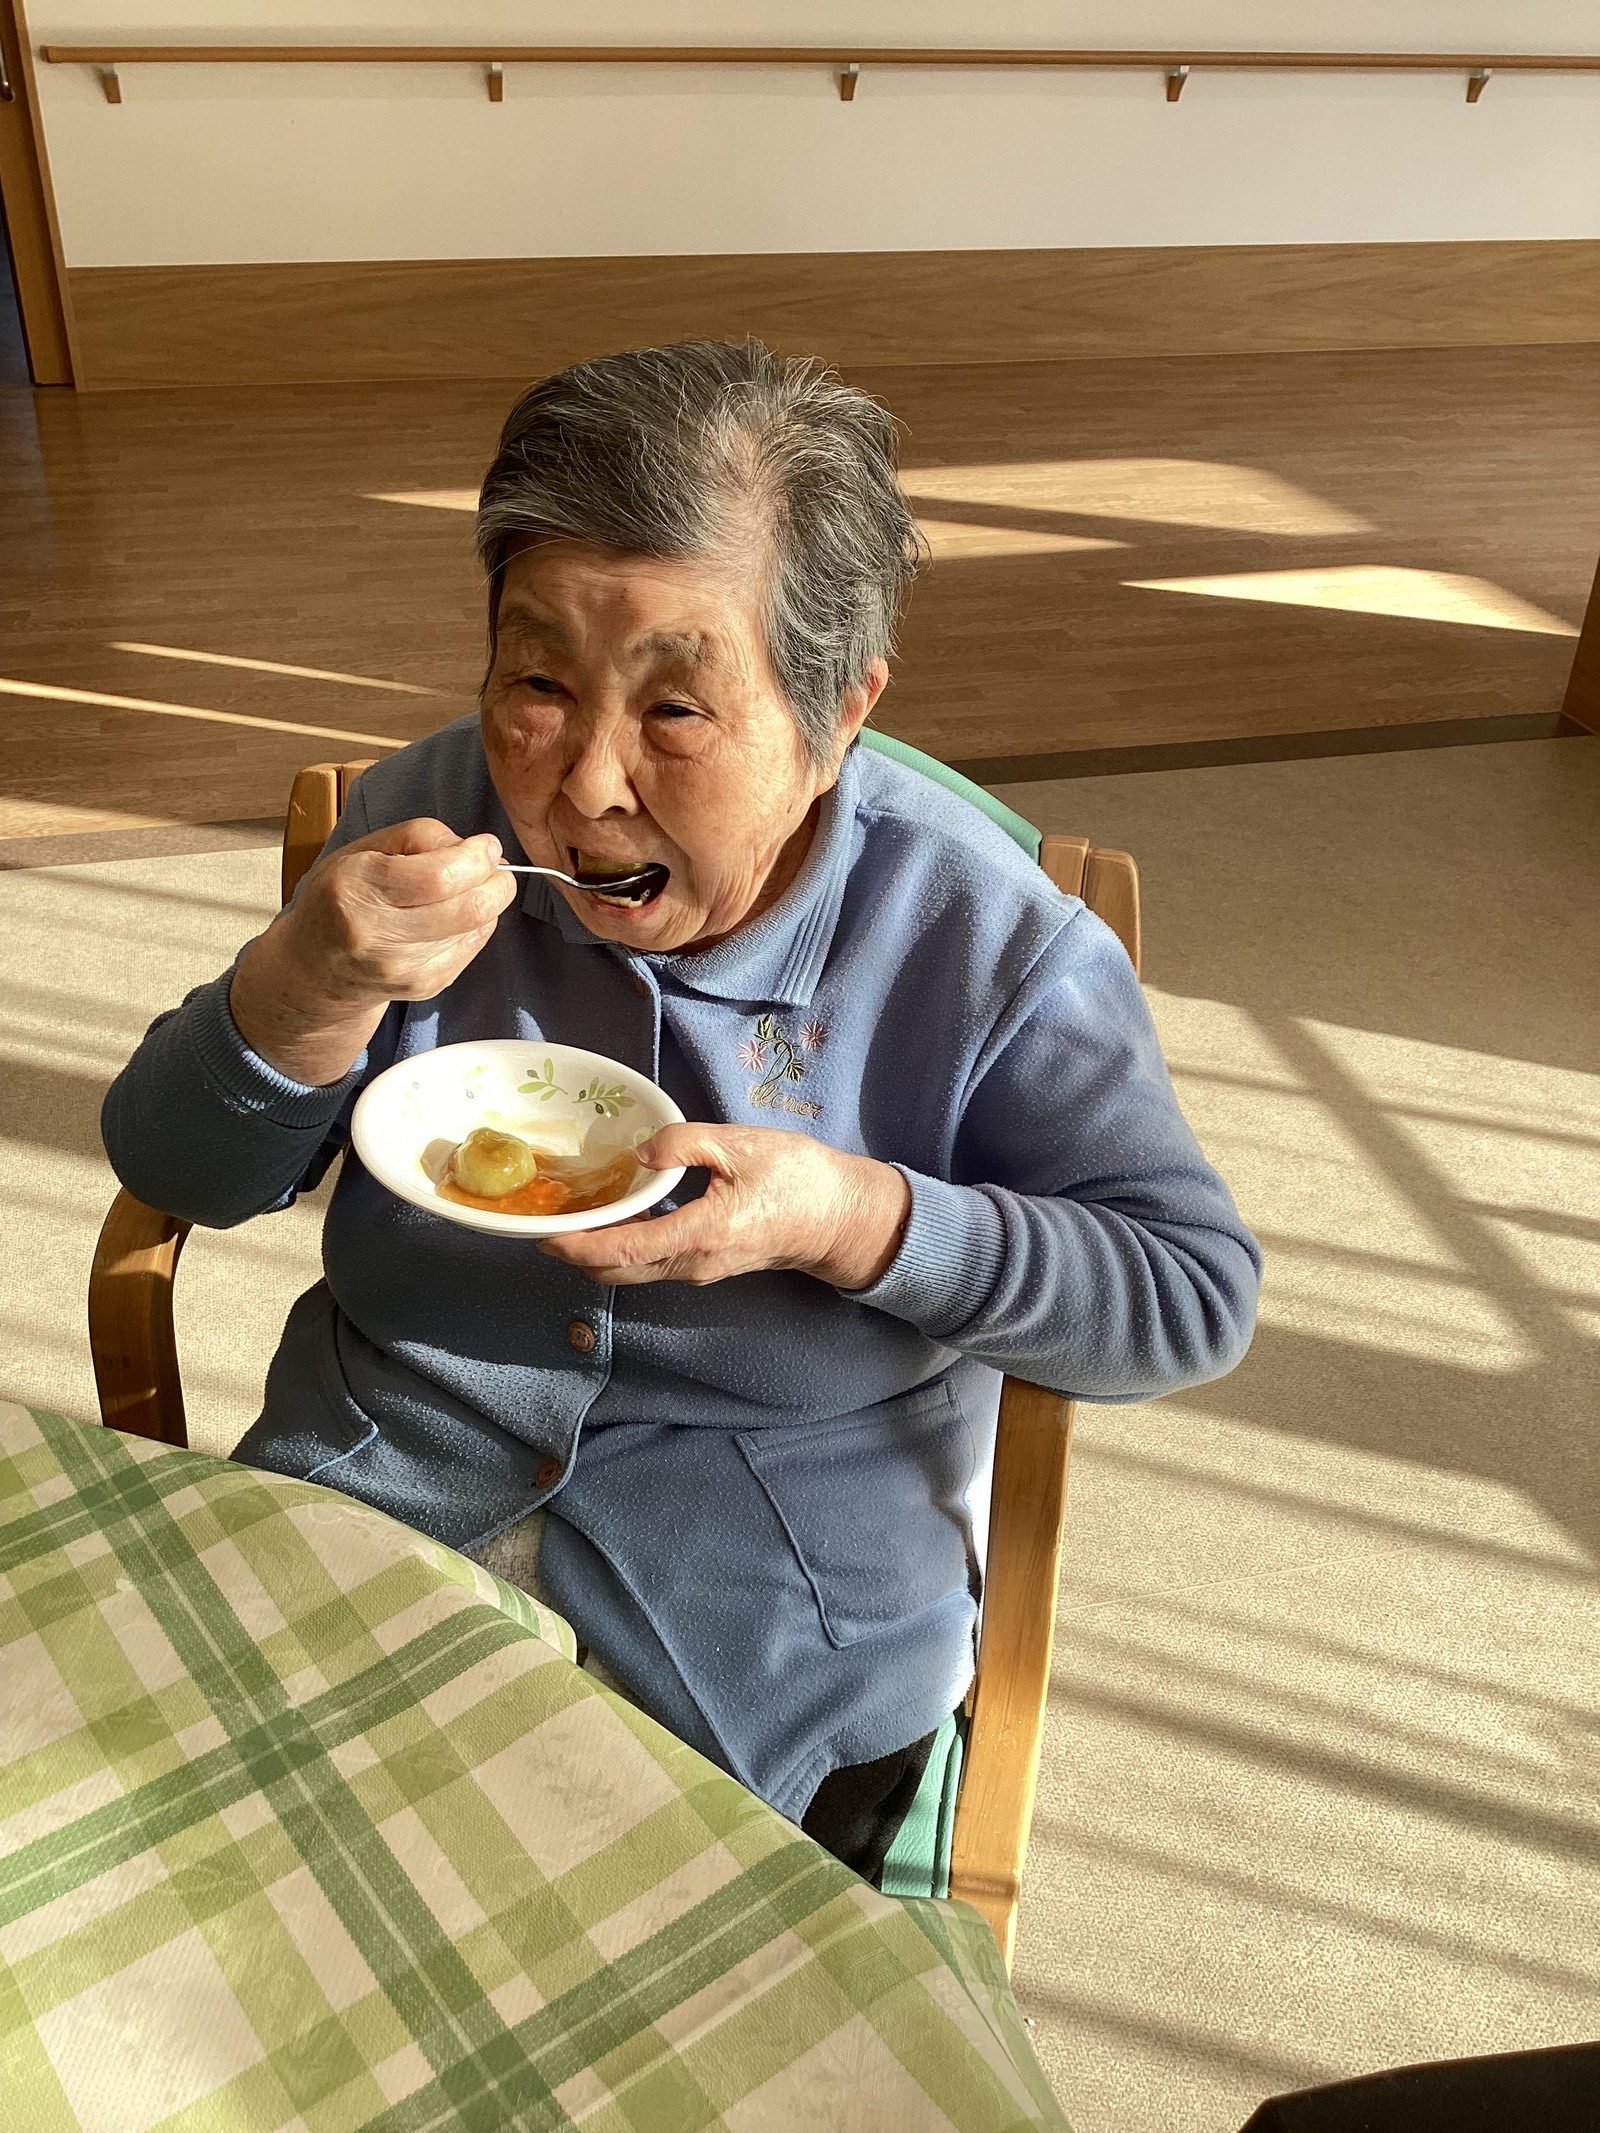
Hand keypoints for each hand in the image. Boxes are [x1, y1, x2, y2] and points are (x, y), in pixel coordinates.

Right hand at [230, 818, 516, 1085]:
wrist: (316, 967)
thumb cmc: (342, 897)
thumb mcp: (363, 850)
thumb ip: (419, 836)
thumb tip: (476, 849)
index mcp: (355, 889)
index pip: (439, 877)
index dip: (477, 858)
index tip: (486, 846)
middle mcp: (375, 933)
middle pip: (469, 907)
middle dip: (497, 882)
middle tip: (492, 868)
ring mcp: (401, 967)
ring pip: (476, 927)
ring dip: (488, 902)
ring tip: (468, 889)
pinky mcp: (424, 986)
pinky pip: (473, 947)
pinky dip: (477, 926)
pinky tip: (456, 917)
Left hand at [539, 1123, 912, 1290]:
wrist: (841, 1217)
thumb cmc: (798, 1177)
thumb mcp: (742, 1145)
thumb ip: (686, 1143)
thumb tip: (641, 1152)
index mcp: (701, 1233)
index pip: (624, 1251)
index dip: (578, 1246)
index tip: (544, 1234)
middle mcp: (694, 1263)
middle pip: (619, 1272)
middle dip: (576, 1254)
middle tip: (545, 1224)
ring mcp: (701, 1270)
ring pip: (634, 1272)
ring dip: (599, 1253)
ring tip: (574, 1218)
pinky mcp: (708, 1266)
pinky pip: (654, 1265)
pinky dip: (625, 1249)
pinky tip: (616, 1218)